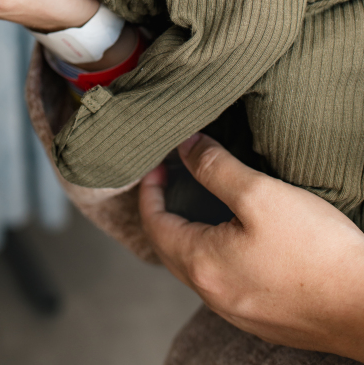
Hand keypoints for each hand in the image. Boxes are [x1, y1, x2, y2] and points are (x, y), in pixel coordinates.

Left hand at [139, 133, 363, 360]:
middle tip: (173, 179)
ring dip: (191, 233)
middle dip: (166, 211)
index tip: (156, 166)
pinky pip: (224, 281)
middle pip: (170, 248)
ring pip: (198, 266)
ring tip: (202, 203)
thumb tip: (185, 147)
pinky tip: (237, 237)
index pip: (155, 224)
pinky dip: (217, 253)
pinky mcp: (264, 318)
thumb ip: (215, 167)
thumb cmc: (316, 252)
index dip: (150, 191)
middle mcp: (213, 295)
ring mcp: (239, 311)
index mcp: (202, 265)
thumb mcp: (260, 194)